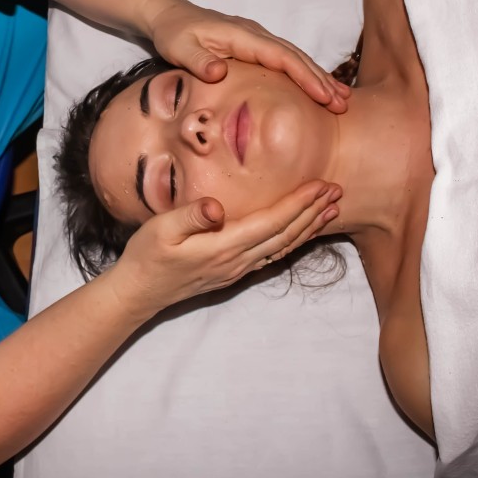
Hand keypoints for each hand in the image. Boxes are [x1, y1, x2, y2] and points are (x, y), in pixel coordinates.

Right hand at [104, 181, 341, 319]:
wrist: (139, 292)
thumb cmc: (146, 256)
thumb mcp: (160, 229)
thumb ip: (190, 216)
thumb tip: (216, 207)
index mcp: (224, 246)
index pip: (272, 222)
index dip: (299, 203)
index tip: (321, 185)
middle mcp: (238, 260)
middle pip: (286, 234)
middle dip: (313, 212)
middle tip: (338, 190)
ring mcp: (237, 269)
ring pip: (283, 247)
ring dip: (309, 227)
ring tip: (331, 210)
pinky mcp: (233, 272)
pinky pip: (273, 254)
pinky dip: (293, 240)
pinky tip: (300, 231)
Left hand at [142, 0, 350, 113]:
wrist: (168, 15)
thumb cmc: (173, 32)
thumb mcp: (179, 48)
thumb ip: (198, 61)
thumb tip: (219, 73)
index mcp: (243, 36)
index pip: (282, 57)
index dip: (305, 76)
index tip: (324, 95)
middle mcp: (255, 35)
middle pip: (296, 58)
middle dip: (321, 80)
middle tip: (343, 104)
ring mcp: (256, 40)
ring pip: (294, 59)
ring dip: (317, 78)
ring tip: (340, 99)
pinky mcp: (254, 47)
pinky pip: (284, 61)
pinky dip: (303, 74)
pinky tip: (315, 89)